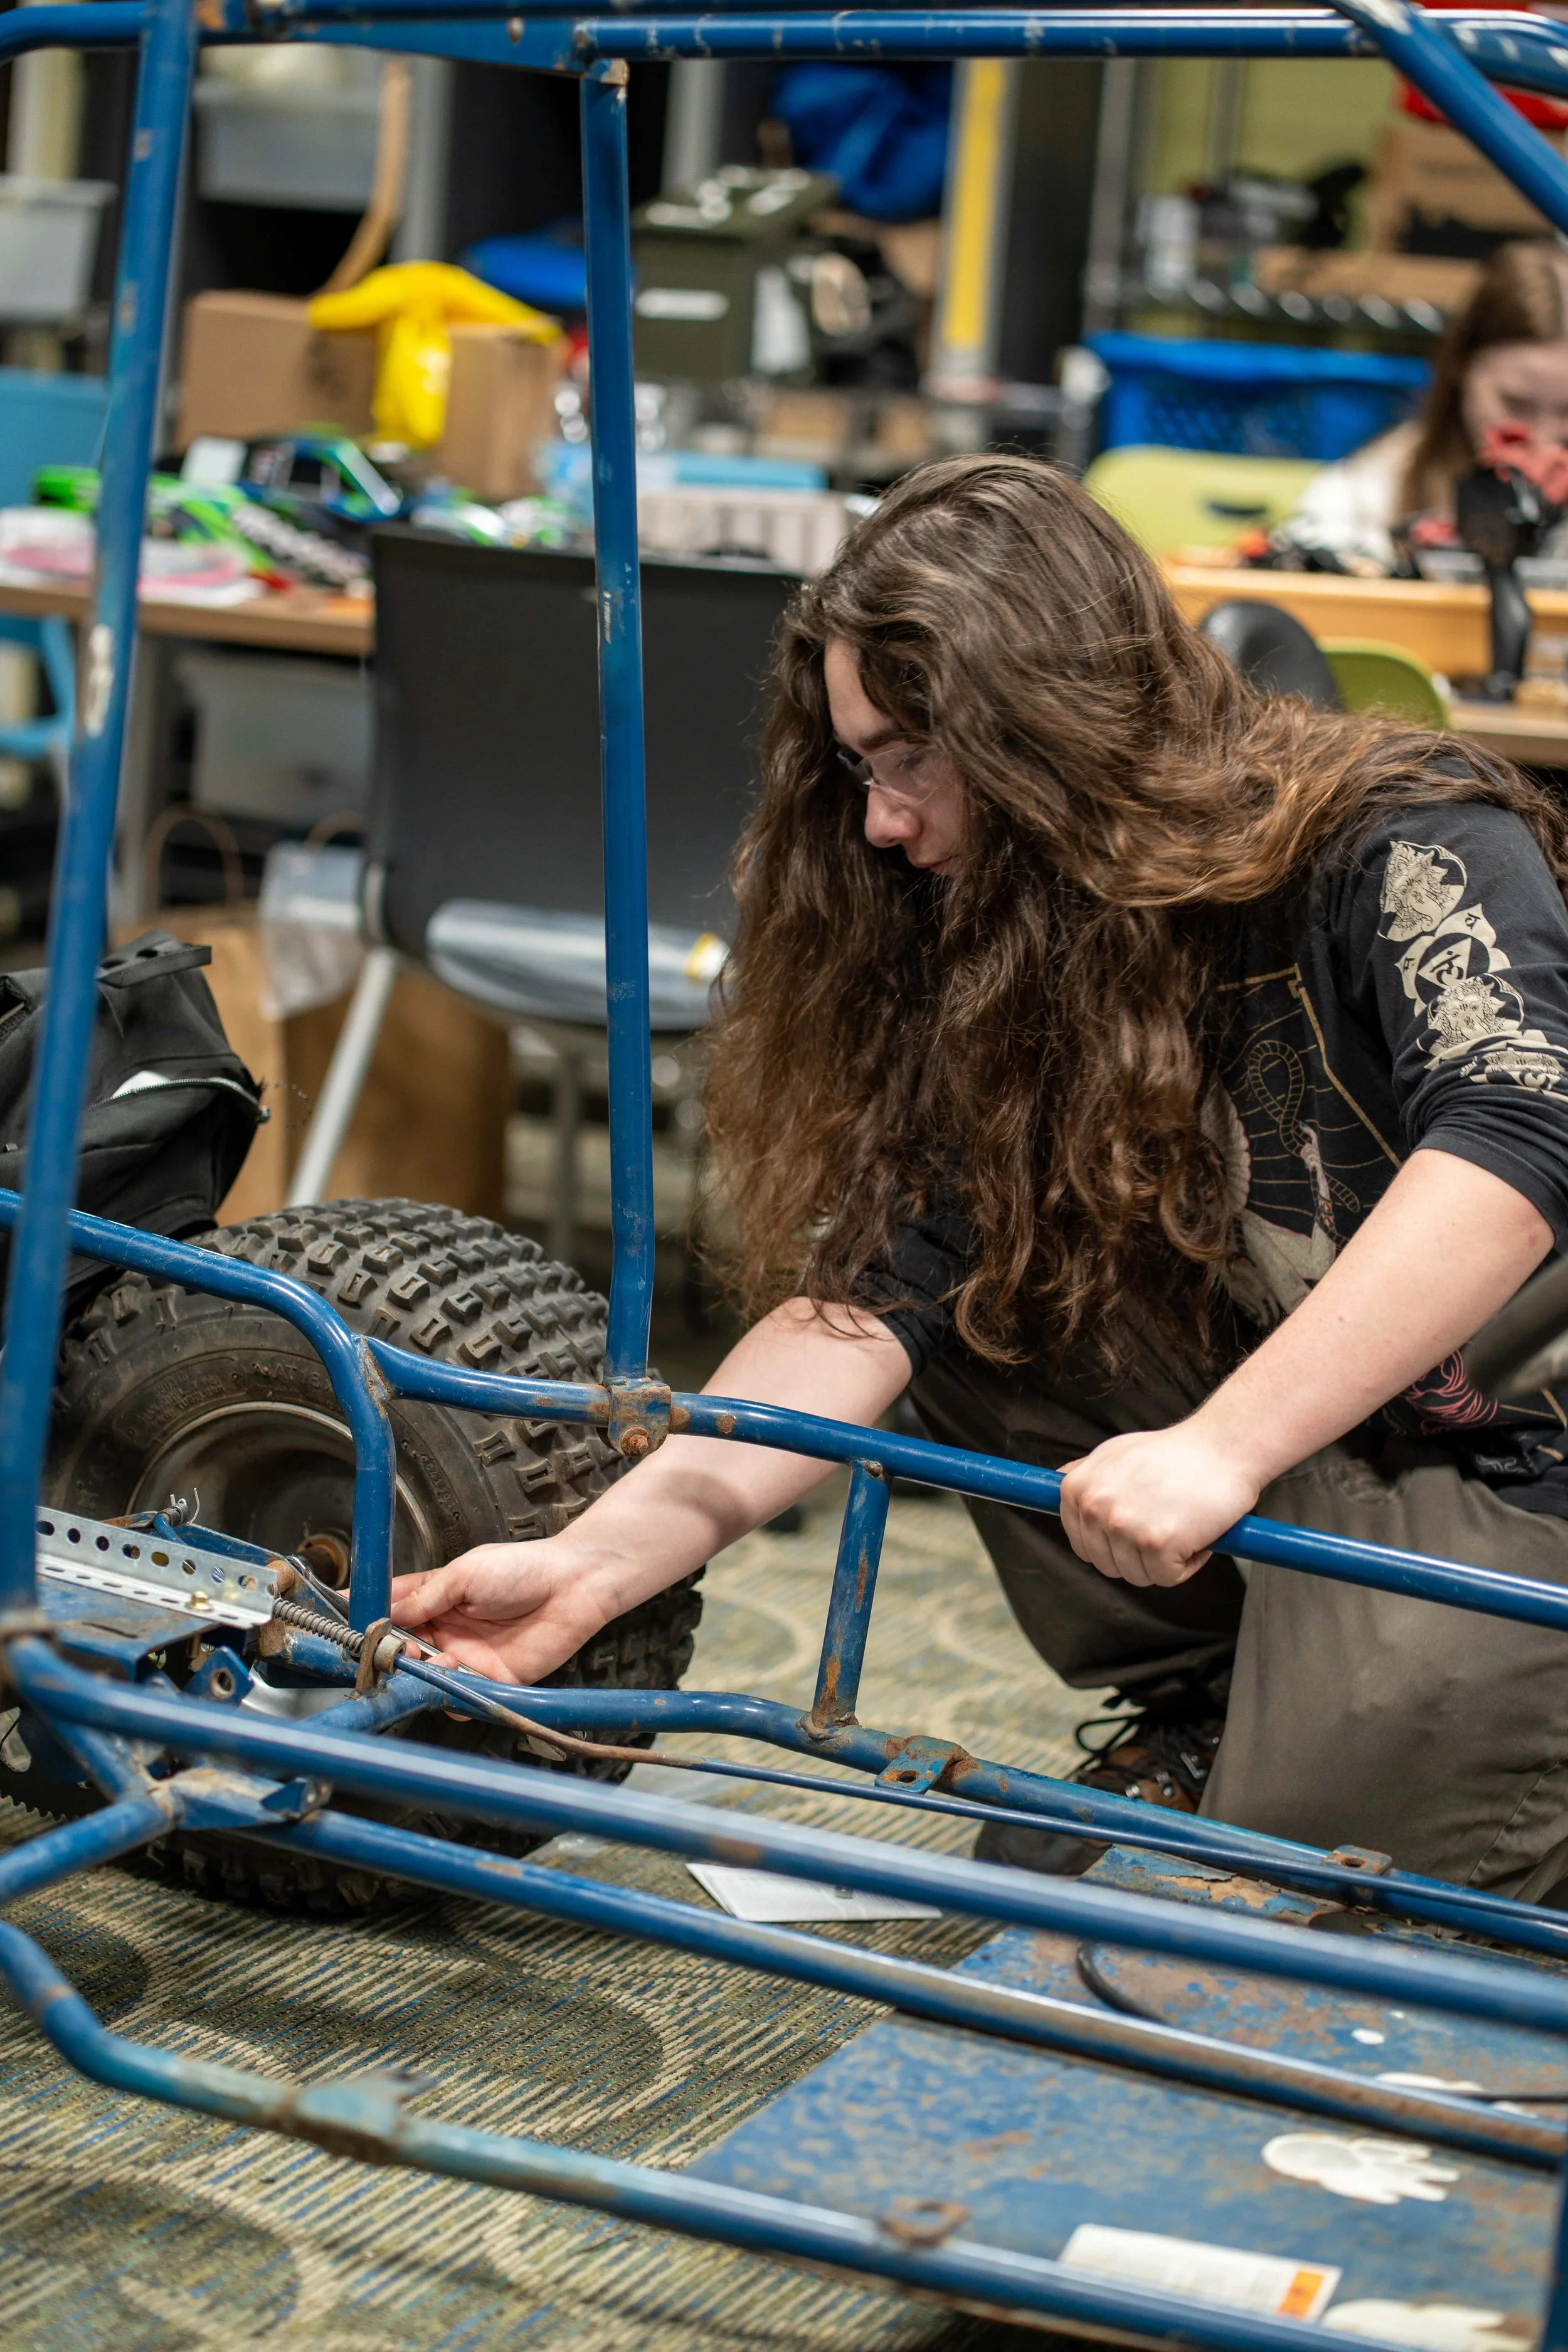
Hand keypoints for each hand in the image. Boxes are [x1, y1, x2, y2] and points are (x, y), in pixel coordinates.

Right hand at [390, 1537, 609, 1683]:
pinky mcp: (489, 1680)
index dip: (370, 1618)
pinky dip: (448, 1692)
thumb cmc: (523, 1568)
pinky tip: (451, 1672)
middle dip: (389, 1650)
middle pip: (401, 1648)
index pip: (392, 1609)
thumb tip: (389, 1613)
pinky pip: (458, 1697)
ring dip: (417, 1671)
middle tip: (388, 1647)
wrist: (573, 1585)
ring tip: (421, 1657)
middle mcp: (446, 1629)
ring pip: (424, 1676)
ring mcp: (466, 1656)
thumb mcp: (464, 1572)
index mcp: (436, 1596)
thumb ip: (425, 1596)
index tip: (348, 1626)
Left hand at [1058, 1422, 1261, 1587]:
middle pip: (1109, 1566)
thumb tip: (1057, 1483)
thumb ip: (1085, 1473)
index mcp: (1077, 1490)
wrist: (1223, 1445)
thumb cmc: (1173, 1452)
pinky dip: (1189, 1563)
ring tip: (1182, 1521)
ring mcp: (1124, 1526)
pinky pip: (1168, 1578)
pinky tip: (1198, 1531)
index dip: (1115, 1544)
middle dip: (1139, 1555)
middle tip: (1167, 1522)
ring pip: (1138, 1575)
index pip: (1083, 1546)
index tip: (1140, 1526)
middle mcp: (1094, 1508)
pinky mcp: (1156, 1543)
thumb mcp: (1114, 1453)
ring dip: (1165, 1560)